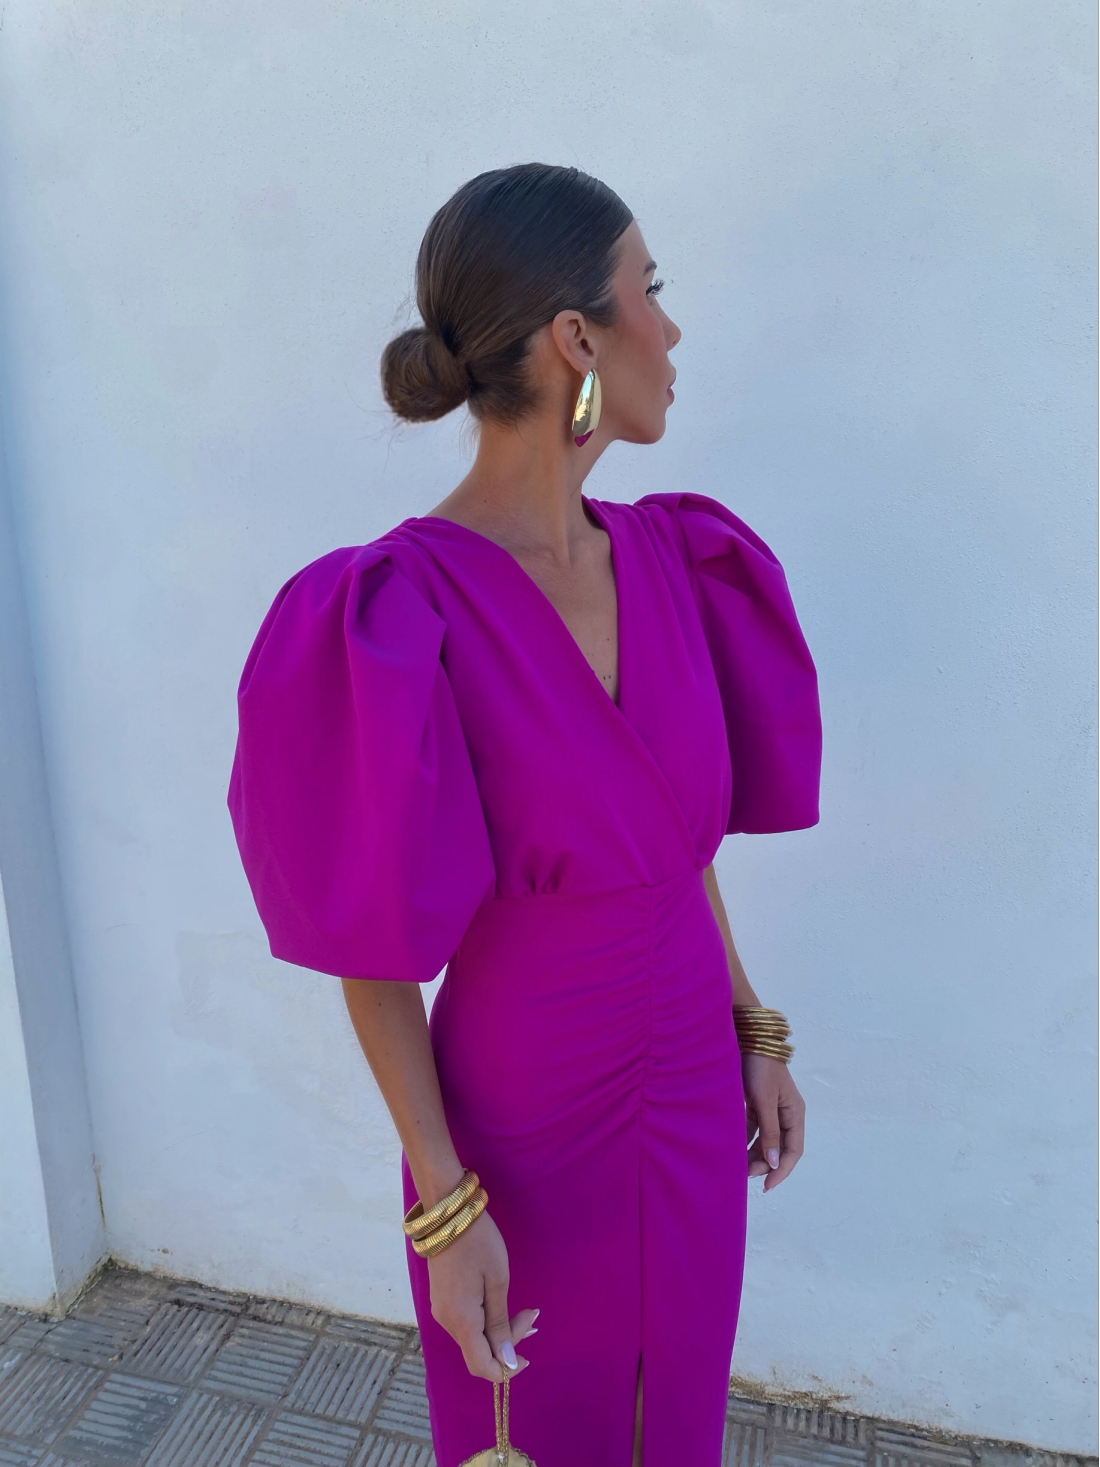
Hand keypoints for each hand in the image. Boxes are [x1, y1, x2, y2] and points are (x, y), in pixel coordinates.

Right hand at [427, 1210, 538, 1380]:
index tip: (527, 1356)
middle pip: (478, 1352)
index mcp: (461, 1320)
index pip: (481, 1366)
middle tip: (532, 1315)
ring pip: (472, 1337)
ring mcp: (441, 1310)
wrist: (449, 1214)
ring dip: (498, 1331)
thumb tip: (507, 1362)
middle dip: (507, 1342)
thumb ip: (500, 1325)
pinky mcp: (441, 1298)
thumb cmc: (479, 1243)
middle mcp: (447, 1321)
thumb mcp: (497, 1281)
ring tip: (521, 1309)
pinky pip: (465, 1322)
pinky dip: (485, 1321)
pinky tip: (499, 1304)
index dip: (504, 1370)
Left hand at [742, 1053, 805, 1191]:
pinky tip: (734, 1149)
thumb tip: (774, 1163)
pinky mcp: (757, 1103)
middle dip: (764, 1163)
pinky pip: (753, 1128)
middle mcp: (786, 1113)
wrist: (748, 1038)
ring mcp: (771, 1108)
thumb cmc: (760, 1068)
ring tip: (738, 1167)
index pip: (793, 1150)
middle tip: (745, 1175)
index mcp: (795, 1113)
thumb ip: (769, 1132)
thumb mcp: (765, 1101)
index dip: (781, 1170)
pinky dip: (745, 1140)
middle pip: (779, 1147)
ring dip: (753, 1154)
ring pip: (765, 1140)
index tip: (766, 1186)